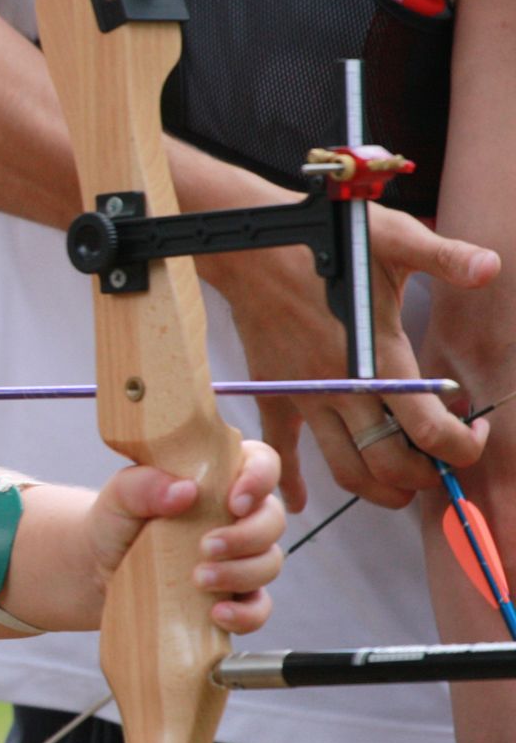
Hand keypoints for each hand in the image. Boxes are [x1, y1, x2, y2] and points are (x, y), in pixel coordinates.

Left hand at [86, 439, 283, 634]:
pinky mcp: (232, 595)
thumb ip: (144, 486)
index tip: (234, 502)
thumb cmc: (114, 523)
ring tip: (198, 579)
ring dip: (241, 573)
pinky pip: (258, 608)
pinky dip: (247, 615)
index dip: (260, 479)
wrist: (96, 569)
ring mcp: (239, 557)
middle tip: (206, 547)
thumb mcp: (119, 497)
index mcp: (217, 478)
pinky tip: (218, 614)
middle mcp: (236, 516)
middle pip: (273, 519)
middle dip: (248, 536)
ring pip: (270, 563)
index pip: (261, 463)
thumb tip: (185, 491)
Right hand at [213, 204, 496, 511]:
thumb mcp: (392, 239)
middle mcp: (342, 389)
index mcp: (378, 358)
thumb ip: (444, 257)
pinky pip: (281, 452)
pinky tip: (300, 503)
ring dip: (380, 489)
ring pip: (345, 470)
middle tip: (442, 461)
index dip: (465, 445)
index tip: (476, 431)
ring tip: (403, 482)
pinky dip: (290, 483)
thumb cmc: (323, 240)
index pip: (431, 430)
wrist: (251, 248)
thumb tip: (490, 266)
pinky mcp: (275, 395)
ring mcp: (305, 397)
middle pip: (390, 464)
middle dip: (426, 475)